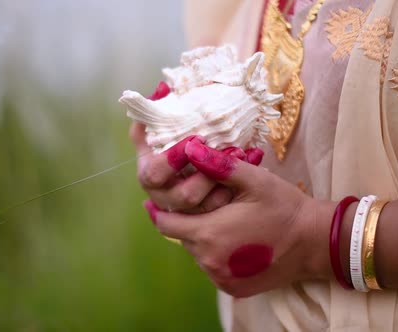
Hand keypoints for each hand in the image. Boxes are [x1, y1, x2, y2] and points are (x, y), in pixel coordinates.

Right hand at [130, 81, 263, 213]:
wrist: (198, 155)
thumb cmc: (179, 136)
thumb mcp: (167, 123)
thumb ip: (160, 107)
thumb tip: (162, 88)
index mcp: (148, 172)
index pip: (153, 174)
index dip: (172, 160)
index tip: (195, 139)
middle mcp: (162, 195)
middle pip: (181, 197)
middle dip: (206, 176)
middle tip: (226, 152)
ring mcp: (184, 209)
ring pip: (205, 206)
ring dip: (226, 181)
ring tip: (242, 156)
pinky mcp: (203, 216)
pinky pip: (221, 210)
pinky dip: (236, 187)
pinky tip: (249, 165)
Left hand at [144, 140, 333, 297]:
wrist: (315, 243)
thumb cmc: (284, 207)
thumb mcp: (254, 179)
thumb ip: (219, 165)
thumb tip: (190, 148)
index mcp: (209, 233)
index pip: (165, 222)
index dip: (157, 209)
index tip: (154, 199)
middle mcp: (209, 260)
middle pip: (181, 237)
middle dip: (185, 220)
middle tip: (199, 205)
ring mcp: (220, 277)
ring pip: (196, 253)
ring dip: (202, 237)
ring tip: (221, 220)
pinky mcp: (232, 288)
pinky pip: (211, 267)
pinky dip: (215, 253)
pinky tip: (233, 239)